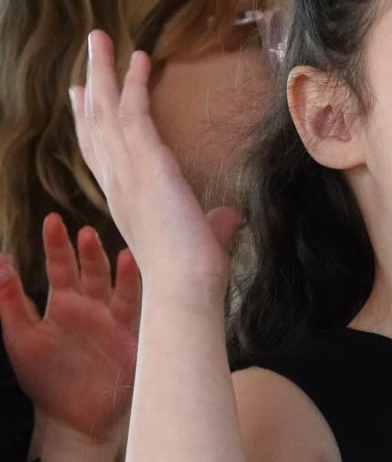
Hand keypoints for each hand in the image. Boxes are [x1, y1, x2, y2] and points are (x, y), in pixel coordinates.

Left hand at [0, 214, 137, 439]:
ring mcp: (112, 317)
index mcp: (64, 304)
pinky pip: (134, 303)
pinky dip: (133, 283)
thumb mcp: (20, 340)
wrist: (78, 417)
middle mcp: (91, 304)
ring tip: (107, 248)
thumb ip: (11, 302)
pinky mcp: (131, 331)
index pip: (60, 266)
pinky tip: (132, 265)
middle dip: (86, 250)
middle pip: (90, 269)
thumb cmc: (47, 379)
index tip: (53, 220)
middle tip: (82, 231)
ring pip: (113, 282)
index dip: (56, 244)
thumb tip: (0, 265)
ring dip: (109, 264)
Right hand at [70, 30, 239, 293]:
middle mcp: (116, 181)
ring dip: (103, 70)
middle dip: (90, 83)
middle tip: (89, 51)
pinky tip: (139, 57)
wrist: (185, 283)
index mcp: (123, 198)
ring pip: (105, 109)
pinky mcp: (146, 161)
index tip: (80, 96)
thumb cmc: (192, 269)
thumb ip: (212, 221)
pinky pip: (134, 111)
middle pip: (94, 122)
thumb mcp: (202, 236)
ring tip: (100, 38)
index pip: (98, 151)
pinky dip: (135, 82)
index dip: (88, 121)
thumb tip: (227, 215)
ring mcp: (126, 170)